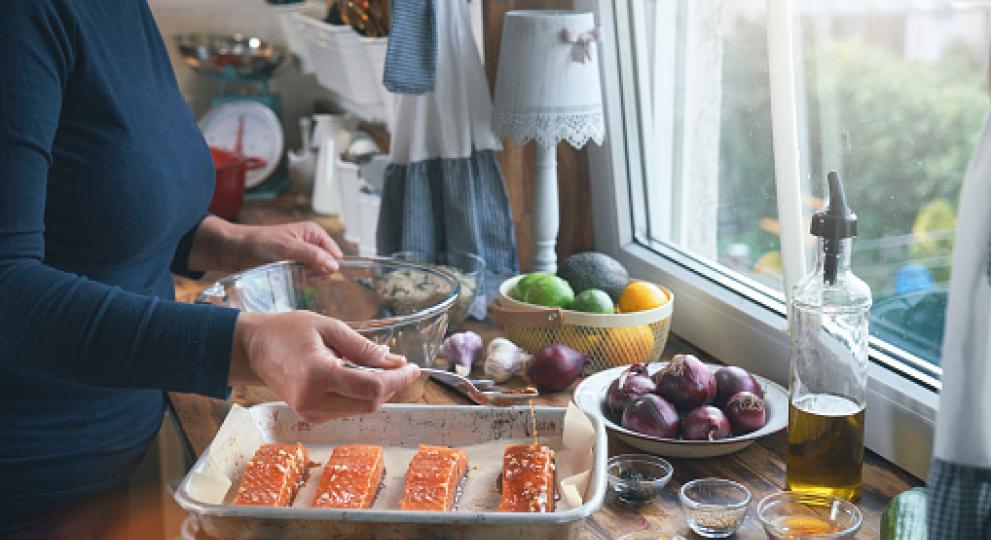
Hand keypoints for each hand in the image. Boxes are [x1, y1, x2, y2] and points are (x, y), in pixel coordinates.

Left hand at [188, 217, 343, 273]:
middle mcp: (311, 244)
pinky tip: (285, 275)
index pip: (335, 254)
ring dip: (304, 277)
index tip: (311, 268)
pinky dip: (297, 280)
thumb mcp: (287, 248)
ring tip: (286, 270)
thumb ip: (312, 256)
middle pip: (327, 266)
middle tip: (294, 268)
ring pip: (317, 275)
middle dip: (314, 272)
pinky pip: (306, 279)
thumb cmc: (258, 243)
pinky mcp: (295, 268)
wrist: (234, 250)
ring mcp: (303, 257)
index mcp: (314, 233)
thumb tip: (335, 266)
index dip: (327, 265)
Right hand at [229, 311, 420, 422]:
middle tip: (400, 366)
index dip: (398, 380)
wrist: (254, 349)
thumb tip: (395, 362)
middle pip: (370, 404)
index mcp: (317, 374)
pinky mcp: (310, 417)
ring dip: (377, 391)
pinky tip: (357, 376)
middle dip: (391, 386)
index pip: (371, 387)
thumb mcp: (329, 328)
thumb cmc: (288, 331)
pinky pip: (347, 410)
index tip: (413, 368)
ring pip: (361, 410)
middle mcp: (313, 400)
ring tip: (378, 366)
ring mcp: (310, 412)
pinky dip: (359, 396)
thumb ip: (363, 347)